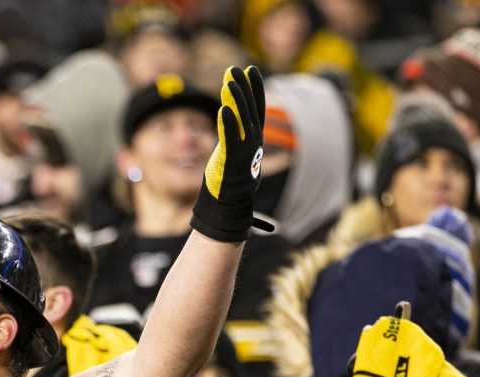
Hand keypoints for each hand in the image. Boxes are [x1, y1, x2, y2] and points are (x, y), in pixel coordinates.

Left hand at [191, 66, 272, 242]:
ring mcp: (244, 151)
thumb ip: (234, 133)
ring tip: (228, 82)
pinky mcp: (232, 161)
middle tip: (235, 68)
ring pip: (241, 120)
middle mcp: (252, 142)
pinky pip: (230, 139)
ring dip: (235, 100)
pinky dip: (228, 124)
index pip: (256, 107)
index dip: (254, 88)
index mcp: (253, 138)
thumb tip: (230, 115)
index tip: (249, 69)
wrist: (230, 205)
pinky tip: (224, 109)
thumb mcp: (234, 151)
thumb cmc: (229, 179)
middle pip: (249, 109)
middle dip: (243, 87)